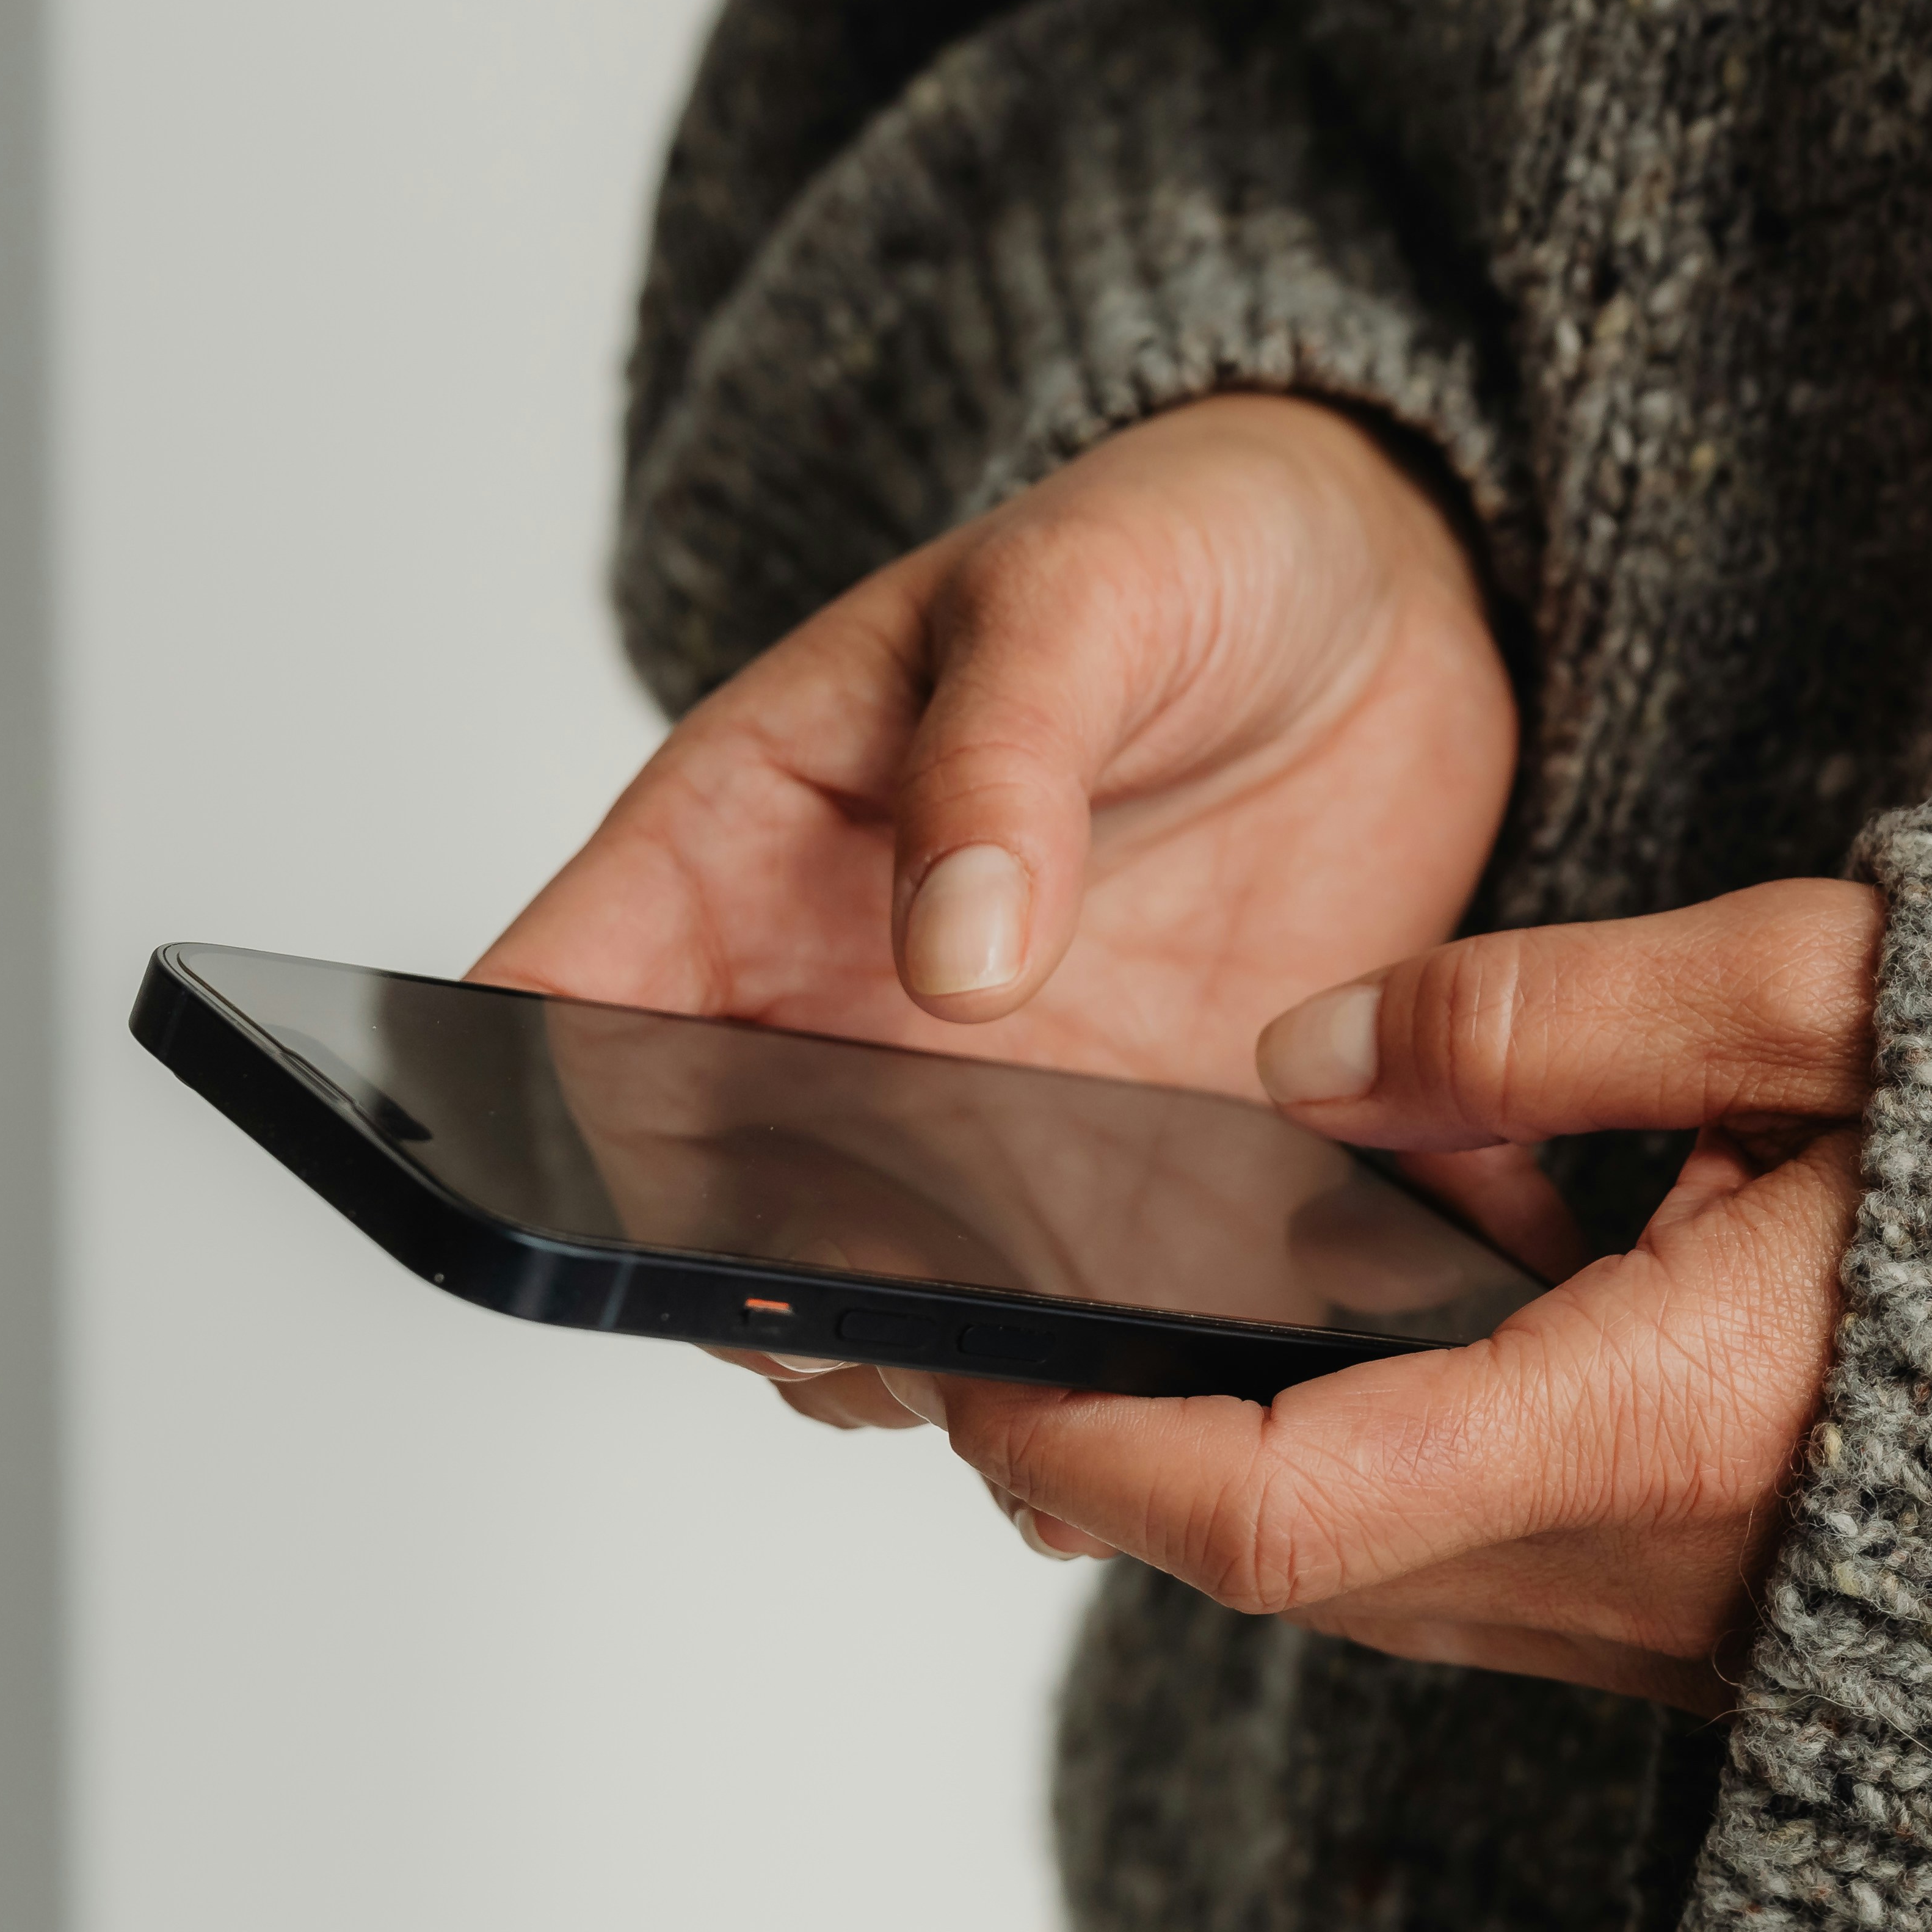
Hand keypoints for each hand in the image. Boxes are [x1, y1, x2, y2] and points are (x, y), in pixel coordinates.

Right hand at [476, 393, 1523, 1410]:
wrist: (1384, 597)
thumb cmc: (1187, 546)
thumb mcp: (1082, 592)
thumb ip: (1003, 756)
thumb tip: (954, 956)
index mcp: (741, 846)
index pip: (566, 1017)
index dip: (547, 1136)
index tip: (628, 1217)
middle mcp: (830, 1006)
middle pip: (712, 1214)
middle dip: (769, 1299)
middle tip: (880, 1341)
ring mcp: (980, 1104)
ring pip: (891, 1297)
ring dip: (945, 1357)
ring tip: (1042, 1385)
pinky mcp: (1135, 1159)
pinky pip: (1082, 1305)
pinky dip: (1114, 1357)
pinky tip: (1186, 1369)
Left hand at [880, 879, 1883, 1713]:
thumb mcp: (1825, 998)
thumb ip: (1549, 1015)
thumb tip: (1304, 1060)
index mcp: (1662, 1427)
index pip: (1283, 1505)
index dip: (1096, 1453)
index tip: (979, 1374)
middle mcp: (1660, 1579)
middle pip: (1307, 1561)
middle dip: (1145, 1454)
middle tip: (1047, 1304)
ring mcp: (1699, 1629)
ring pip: (1397, 1576)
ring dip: (1278, 1451)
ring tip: (1235, 1277)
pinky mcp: (1734, 1621)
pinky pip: (1502, 1567)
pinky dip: (1406, 1459)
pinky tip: (1437, 1307)